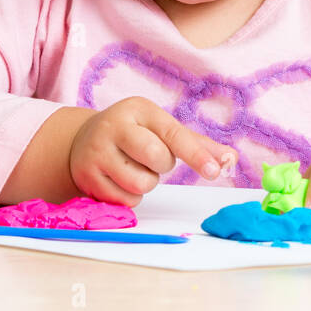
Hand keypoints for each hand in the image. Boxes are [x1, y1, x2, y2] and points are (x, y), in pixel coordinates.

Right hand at [69, 96, 236, 205]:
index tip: (214, 171)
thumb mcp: (160, 128)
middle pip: (157, 159)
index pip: (173, 133)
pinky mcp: (87, 178)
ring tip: (134, 167)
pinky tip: (119, 178)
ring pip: (141, 184)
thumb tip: (230, 160)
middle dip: (162, 165)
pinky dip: (131, 195)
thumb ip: (196, 144)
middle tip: (151, 157)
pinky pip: (126, 200)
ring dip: (146, 181)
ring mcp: (97, 152)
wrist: (80, 140)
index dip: (195, 154)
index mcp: (138, 109)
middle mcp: (114, 127)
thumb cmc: (133, 133)